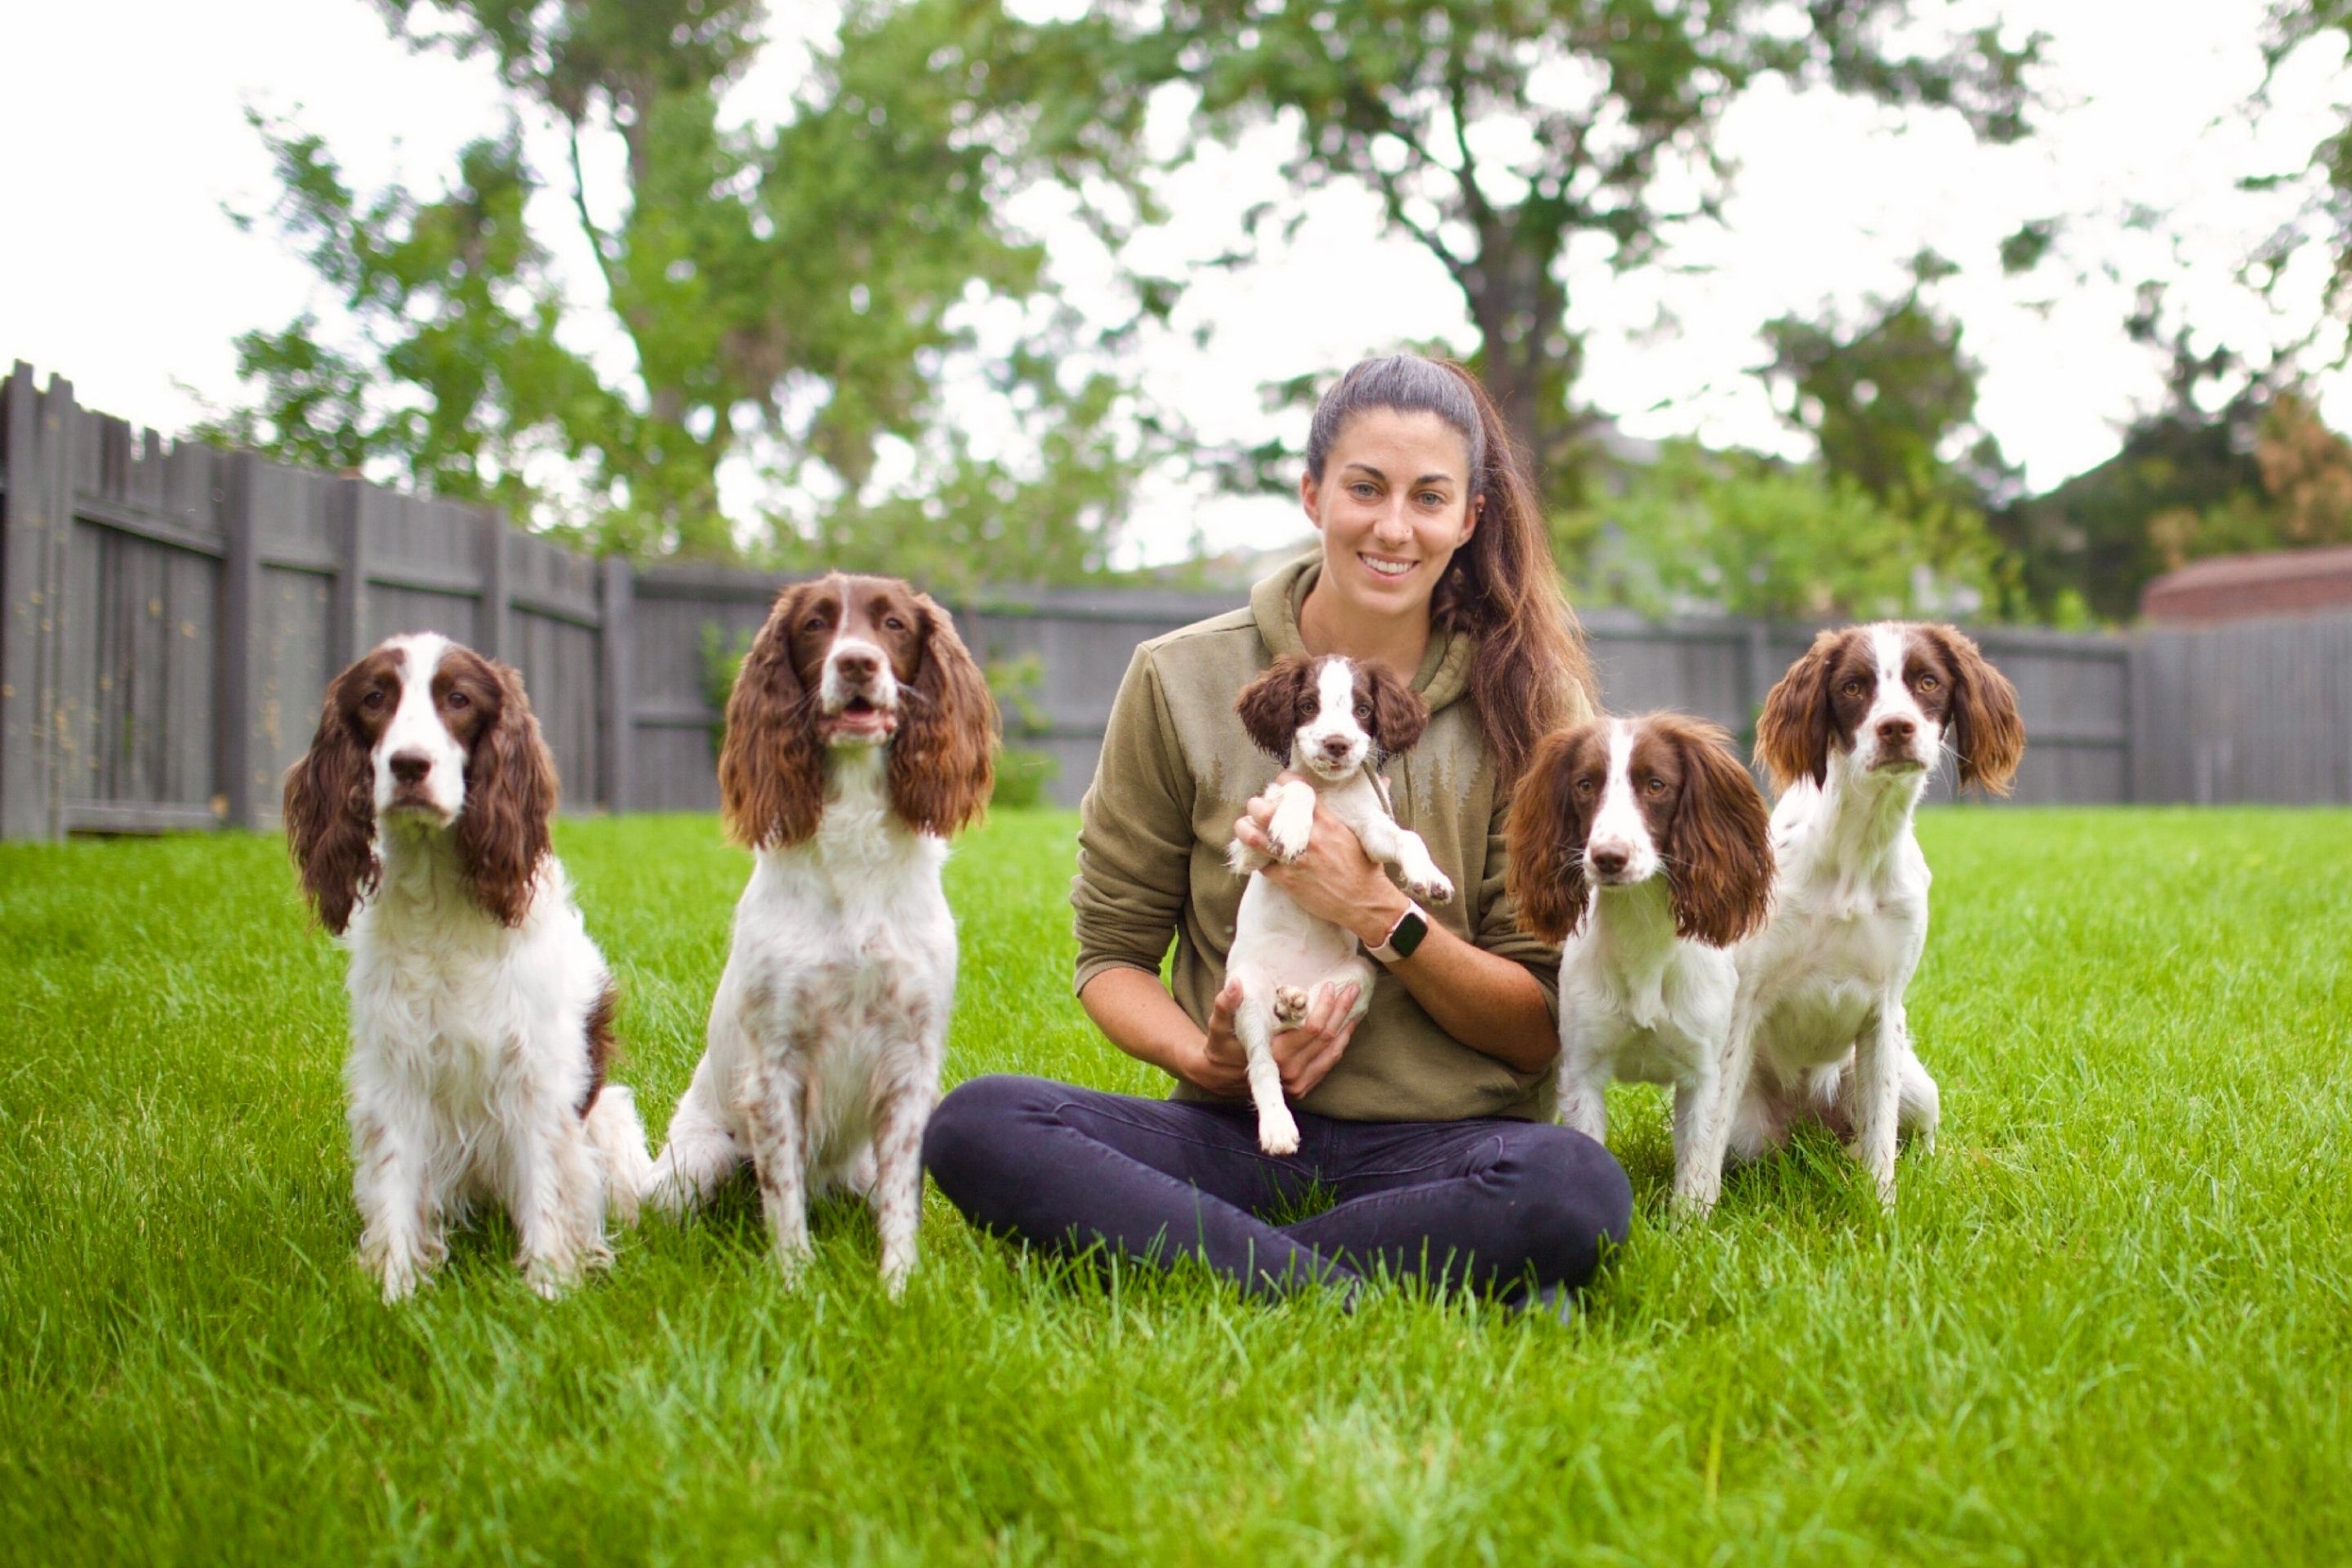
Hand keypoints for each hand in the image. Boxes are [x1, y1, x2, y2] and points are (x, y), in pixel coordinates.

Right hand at [1190, 978, 1366, 1100]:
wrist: (1221, 1076)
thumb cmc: (1222, 1044)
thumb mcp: (1219, 1024)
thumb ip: (1225, 1005)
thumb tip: (1236, 985)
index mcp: (1273, 1057)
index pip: (1311, 1030)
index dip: (1324, 1007)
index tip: (1330, 986)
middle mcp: (1289, 1074)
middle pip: (1327, 1039)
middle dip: (1341, 1011)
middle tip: (1352, 988)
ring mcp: (1298, 1084)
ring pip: (1333, 1052)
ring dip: (1346, 1026)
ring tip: (1355, 1003)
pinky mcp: (1303, 1087)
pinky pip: (1329, 1063)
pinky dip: (1341, 1043)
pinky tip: (1347, 1025)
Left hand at [1233, 781, 1408, 946]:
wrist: (1365, 902)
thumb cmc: (1366, 868)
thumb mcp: (1364, 832)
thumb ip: (1368, 805)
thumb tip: (1385, 780)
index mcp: (1327, 821)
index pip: (1296, 790)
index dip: (1281, 783)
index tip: (1278, 786)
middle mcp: (1308, 837)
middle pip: (1266, 810)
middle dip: (1256, 806)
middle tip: (1257, 809)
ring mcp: (1295, 859)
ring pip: (1254, 837)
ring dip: (1244, 829)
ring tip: (1244, 827)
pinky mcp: (1287, 880)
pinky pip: (1260, 864)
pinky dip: (1255, 858)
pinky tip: (1256, 855)